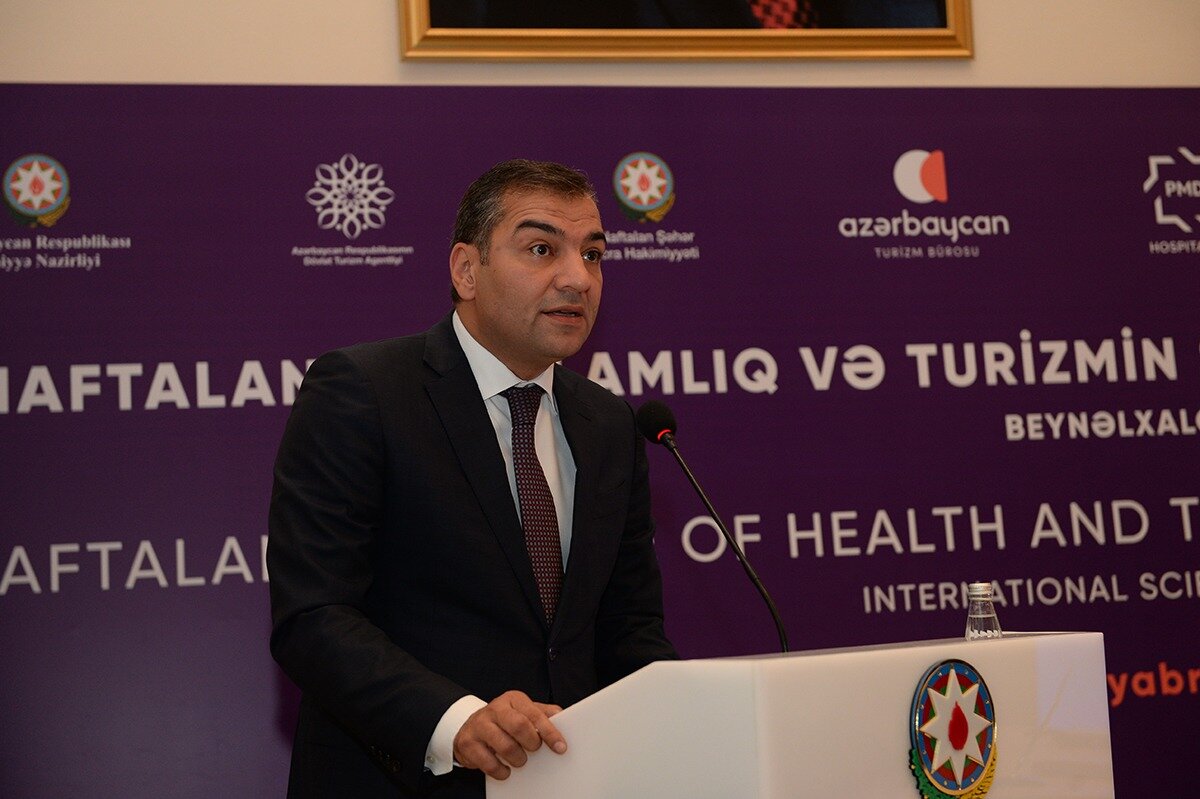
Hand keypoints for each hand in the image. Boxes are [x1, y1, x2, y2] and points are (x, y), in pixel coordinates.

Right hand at [452, 690, 566, 779]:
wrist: (469, 726)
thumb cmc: (503, 720)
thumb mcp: (523, 711)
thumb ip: (543, 713)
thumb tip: (562, 717)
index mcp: (512, 699)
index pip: (535, 714)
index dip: (550, 732)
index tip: (560, 747)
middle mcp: (495, 709)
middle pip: (519, 726)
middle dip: (532, 743)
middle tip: (534, 750)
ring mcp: (479, 725)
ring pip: (505, 746)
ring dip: (517, 759)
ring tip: (519, 760)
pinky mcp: (467, 743)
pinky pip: (489, 763)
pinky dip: (501, 771)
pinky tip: (505, 769)